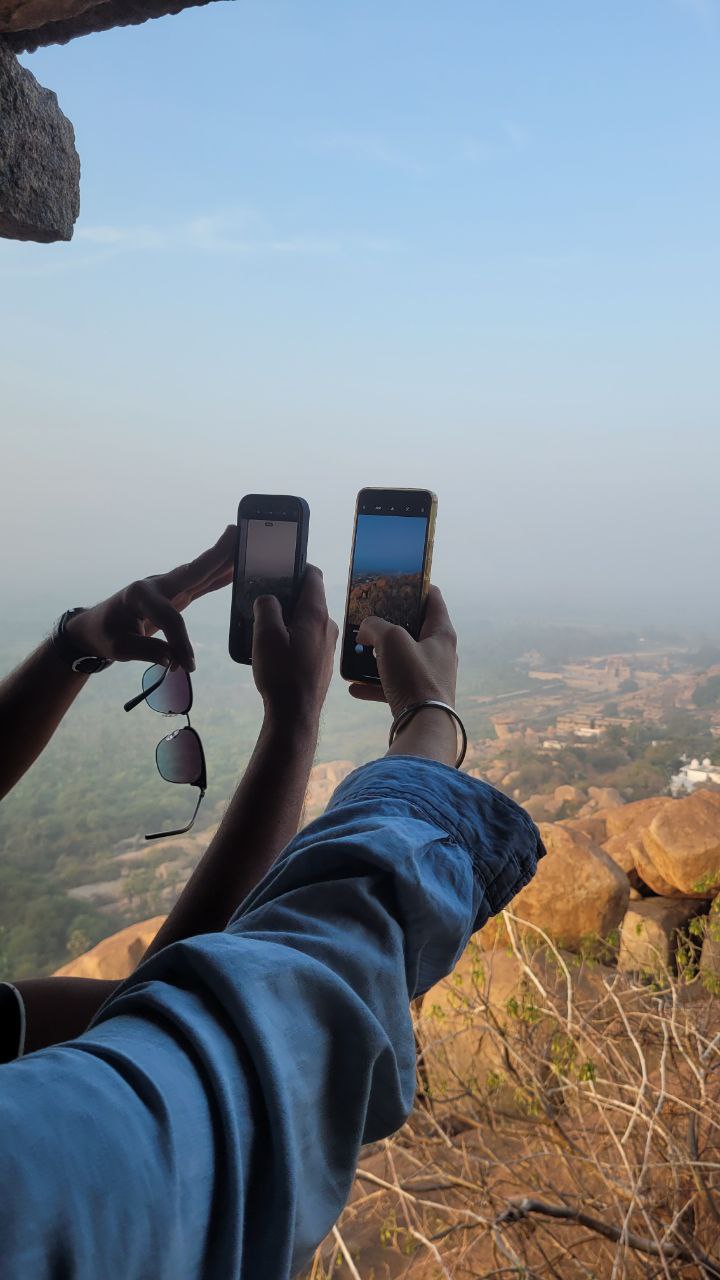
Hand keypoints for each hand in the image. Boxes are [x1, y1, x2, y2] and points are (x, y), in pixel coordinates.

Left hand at [65, 526, 236, 670]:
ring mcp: (167, 587)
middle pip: (191, 572)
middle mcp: (156, 584)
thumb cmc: (105, 635)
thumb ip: (147, 650)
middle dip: (215, 556)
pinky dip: (218, 576)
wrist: (96, 626)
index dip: (181, 642)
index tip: (187, 665)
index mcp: (140, 595)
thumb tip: (174, 659)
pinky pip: (200, 584)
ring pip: (199, 574)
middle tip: (236, 534)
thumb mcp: (118, 648)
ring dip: (222, 560)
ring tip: (243, 544)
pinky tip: (234, 569)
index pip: (169, 618)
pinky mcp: (174, 594)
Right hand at [252, 566, 338, 727]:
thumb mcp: (265, 634)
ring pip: (308, 621)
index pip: (312, 576)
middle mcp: (327, 626)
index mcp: (316, 614)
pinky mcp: (323, 661)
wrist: (295, 715)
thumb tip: (268, 598)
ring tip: (266, 629)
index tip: (279, 567)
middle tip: (264, 601)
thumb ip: (266, 607)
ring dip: (289, 619)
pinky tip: (277, 650)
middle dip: (287, 596)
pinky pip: (308, 639)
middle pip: (309, 599)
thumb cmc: (281, 674)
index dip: (296, 566)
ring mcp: (327, 645)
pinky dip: (294, 637)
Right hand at [348, 585, 457, 717]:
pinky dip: (374, 685)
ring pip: (400, 659)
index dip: (415, 586)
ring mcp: (429, 677)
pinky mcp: (418, 698)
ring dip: (377, 656)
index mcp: (441, 633)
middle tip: (367, 619)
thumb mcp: (391, 640)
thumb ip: (375, 626)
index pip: (433, 599)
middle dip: (388, 624)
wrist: (423, 726)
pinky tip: (354, 688)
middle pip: (413, 629)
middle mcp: (439, 653)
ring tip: (356, 654)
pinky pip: (393, 686)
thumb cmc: (414, 677)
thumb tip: (366, 629)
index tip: (395, 581)